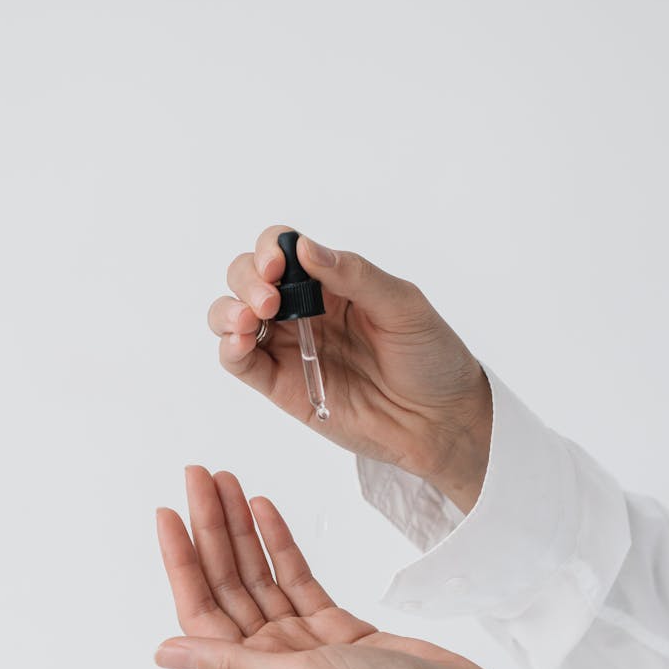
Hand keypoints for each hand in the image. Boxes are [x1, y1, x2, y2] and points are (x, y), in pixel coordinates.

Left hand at [155, 467, 510, 668]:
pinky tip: (265, 511)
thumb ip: (228, 664)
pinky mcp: (337, 627)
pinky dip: (280, 543)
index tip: (168, 512)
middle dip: (211, 529)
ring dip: (242, 529)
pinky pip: (297, 576)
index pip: (201, 609)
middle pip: (227, 583)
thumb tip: (162, 654)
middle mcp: (270, 658)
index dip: (181, 560)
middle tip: (197, 476)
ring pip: (260, 574)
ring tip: (228, 482)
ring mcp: (303, 641)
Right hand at [209, 227, 492, 513]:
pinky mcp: (282, 385)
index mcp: (333, 281)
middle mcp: (304, 310)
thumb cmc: (431, 359)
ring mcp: (289, 347)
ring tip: (250, 320)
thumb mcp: (403, 306)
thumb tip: (305, 247)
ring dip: (228, 310)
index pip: (283, 248)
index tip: (277, 265)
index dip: (270, 250)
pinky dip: (229, 347)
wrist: (440, 422)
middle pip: (249, 277)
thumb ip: (354, 275)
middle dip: (247, 279)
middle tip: (270, 299)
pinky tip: (241, 341)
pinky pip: (240, 362)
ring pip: (232, 316)